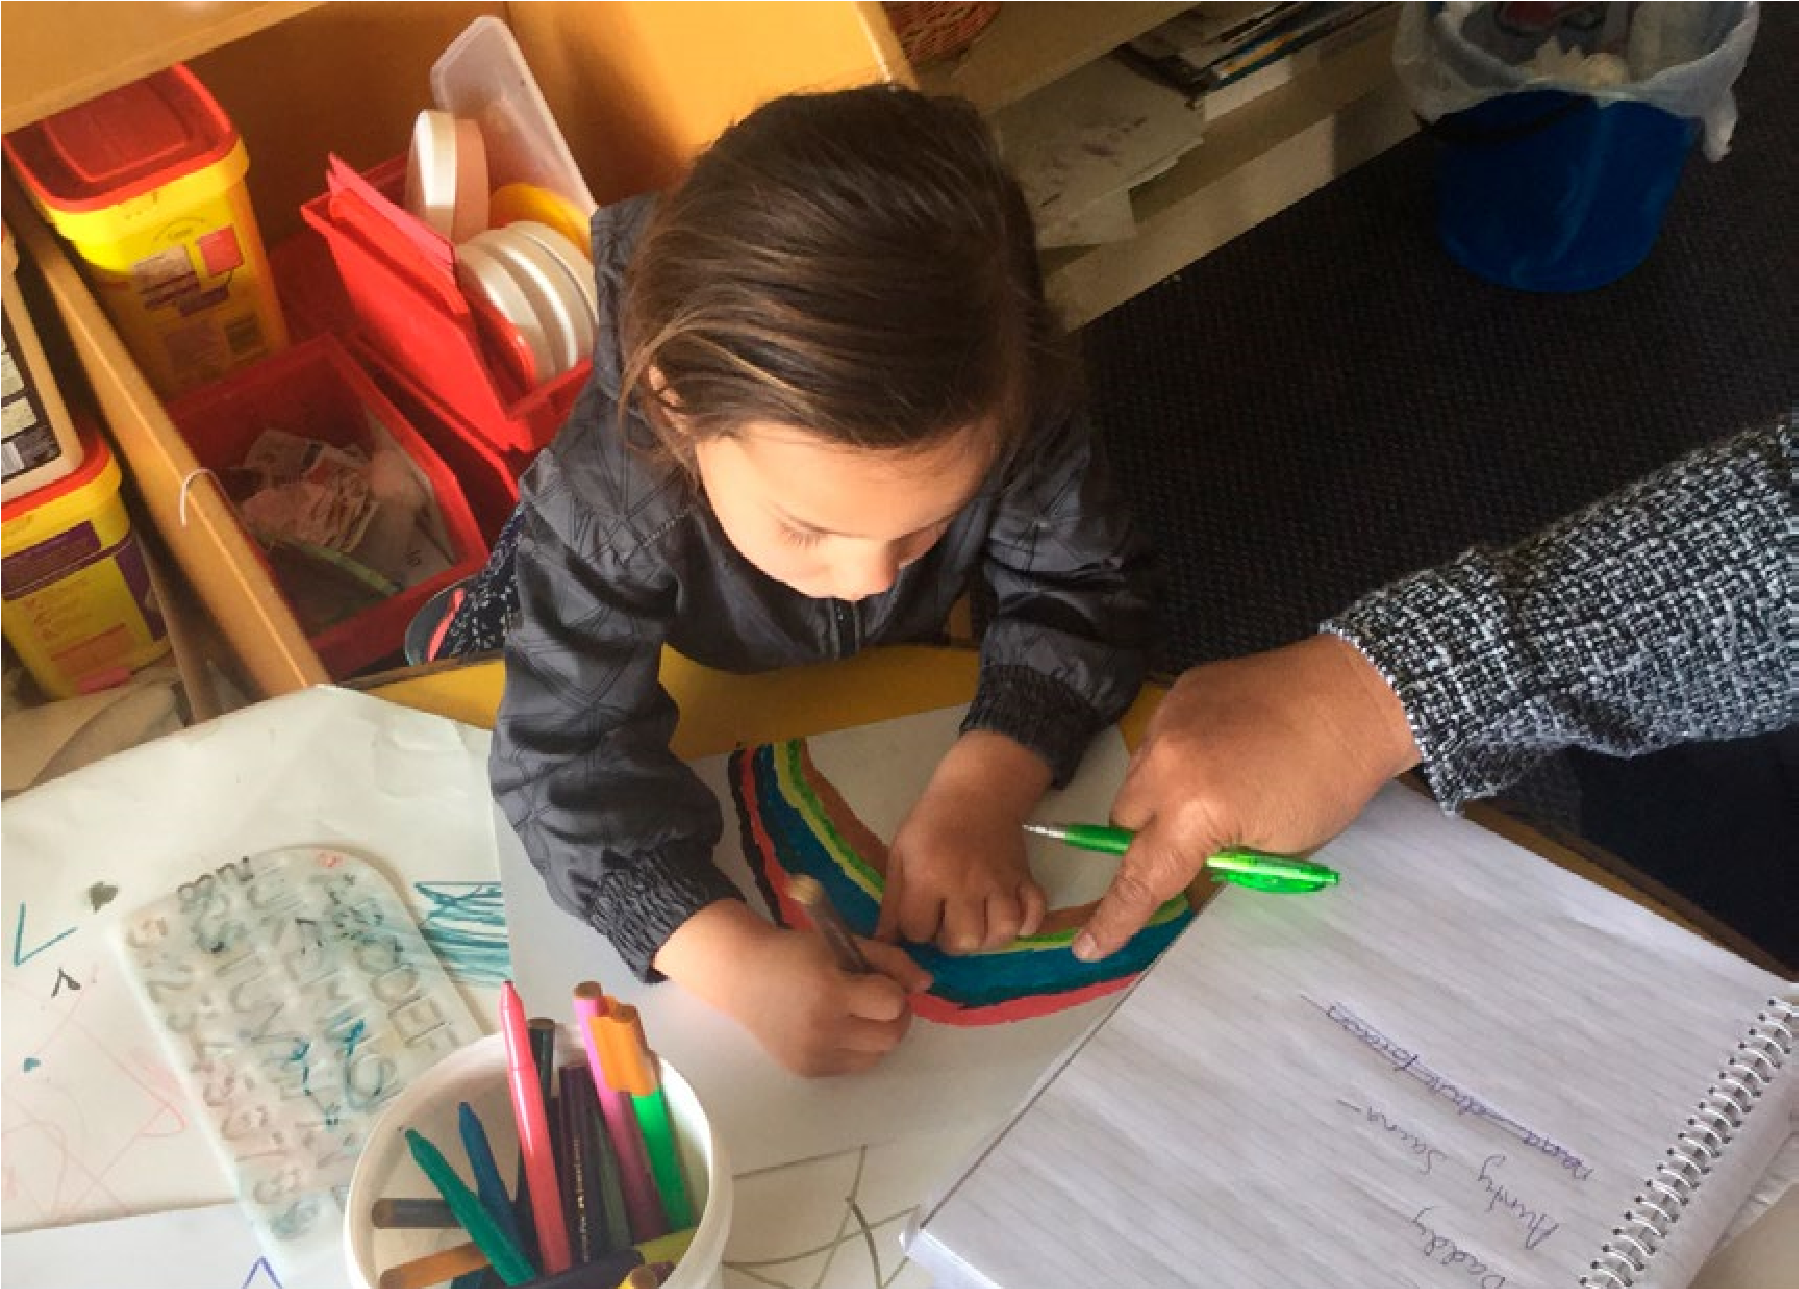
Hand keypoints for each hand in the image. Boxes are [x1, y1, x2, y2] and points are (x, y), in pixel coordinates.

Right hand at [654, 900, 931, 1076]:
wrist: (743, 977)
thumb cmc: (796, 952)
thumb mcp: (843, 944)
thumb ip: (890, 961)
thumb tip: (927, 983)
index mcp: (829, 991)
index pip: (892, 1004)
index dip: (894, 989)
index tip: (878, 978)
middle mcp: (822, 1029)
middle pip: (891, 1037)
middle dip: (895, 1016)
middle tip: (878, 998)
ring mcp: (814, 1055)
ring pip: (877, 1056)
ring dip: (878, 1034)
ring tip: (859, 1013)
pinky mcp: (807, 1071)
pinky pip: (854, 1066)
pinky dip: (857, 1047)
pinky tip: (839, 1027)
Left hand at [877, 731, 1051, 953]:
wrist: (977, 791)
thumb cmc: (932, 822)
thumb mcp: (901, 854)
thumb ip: (892, 902)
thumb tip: (883, 942)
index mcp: (929, 874)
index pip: (918, 931)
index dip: (915, 930)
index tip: (919, 916)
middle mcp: (967, 882)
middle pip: (965, 940)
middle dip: (952, 942)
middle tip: (948, 924)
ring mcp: (1000, 881)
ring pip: (1003, 932)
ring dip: (988, 939)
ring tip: (977, 926)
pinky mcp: (1025, 877)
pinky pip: (1035, 913)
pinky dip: (1027, 924)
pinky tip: (1011, 919)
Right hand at [1074, 634, 1417, 960]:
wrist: (1357, 695)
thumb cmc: (1330, 782)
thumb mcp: (1276, 844)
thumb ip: (1217, 856)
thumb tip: (1185, 866)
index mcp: (1195, 811)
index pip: (1142, 876)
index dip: (1116, 917)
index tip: (1088, 947)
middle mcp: (1166, 763)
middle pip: (1124, 820)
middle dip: (1148, 837)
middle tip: (1194, 839)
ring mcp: (1167, 719)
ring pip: (1138, 776)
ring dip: (1161, 794)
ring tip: (1218, 783)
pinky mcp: (1180, 691)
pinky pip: (1158, 737)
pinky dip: (1179, 754)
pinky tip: (1223, 747)